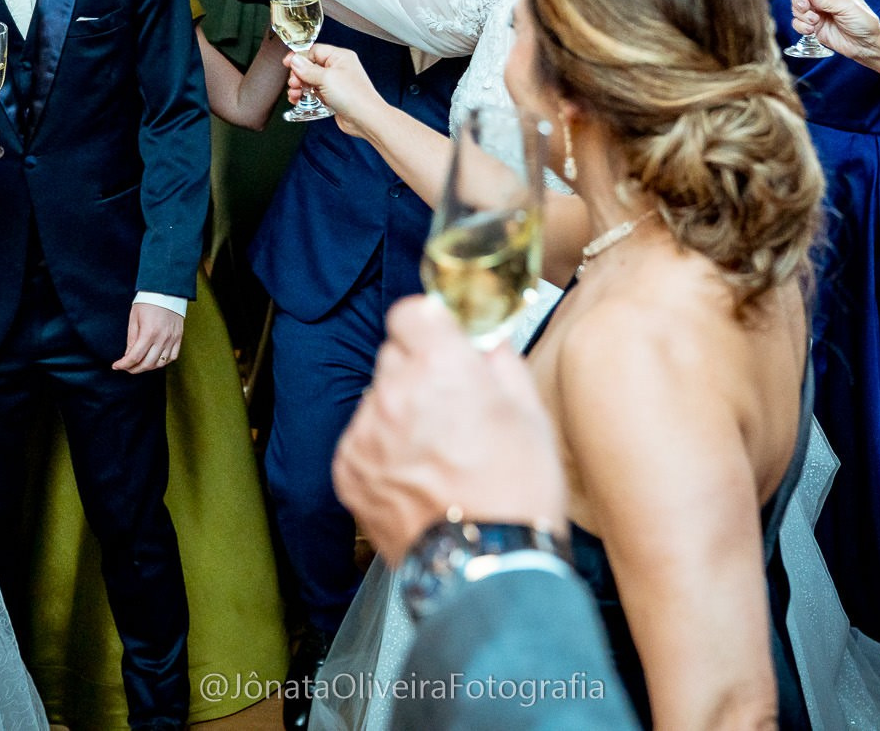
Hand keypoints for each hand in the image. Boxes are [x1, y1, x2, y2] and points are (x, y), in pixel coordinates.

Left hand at [113, 301, 185, 373]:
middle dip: (134, 369)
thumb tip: (128, 356)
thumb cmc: (148, 302)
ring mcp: (172, 339)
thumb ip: (131, 339)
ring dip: (147, 367)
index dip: (124, 365)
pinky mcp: (179, 338)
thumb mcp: (134, 319)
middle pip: (147, 364)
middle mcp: (162, 338)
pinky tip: (154, 359)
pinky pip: (172, 357)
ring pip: (160, 363)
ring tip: (139, 364)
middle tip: (126, 367)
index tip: (116, 366)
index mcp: (149, 332)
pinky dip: (162, 362)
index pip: (134, 357)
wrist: (166, 290)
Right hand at [285, 45, 382, 138]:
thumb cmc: (354, 96)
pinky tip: (298, 99)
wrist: (365, 119)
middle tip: (294, 83)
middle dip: (298, 75)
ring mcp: (335, 83)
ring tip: (294, 93)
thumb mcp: (327, 78)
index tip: (288, 64)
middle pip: (310, 66)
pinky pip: (314, 93)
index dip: (300, 57)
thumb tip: (295, 60)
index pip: (314, 51)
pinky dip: (304, 95)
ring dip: (299, 86)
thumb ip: (308, 69)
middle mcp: (338, 69)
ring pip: (310, 81)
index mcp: (340, 57)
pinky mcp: (332, 97)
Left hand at [333, 296, 568, 563]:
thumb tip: (485, 345)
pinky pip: (363, 441)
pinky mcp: (348, 471)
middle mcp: (393, 392)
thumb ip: (500, 363)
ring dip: (401, 414)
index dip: (431, 325)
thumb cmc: (515, 492)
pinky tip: (419, 478)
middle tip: (452, 407)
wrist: (485, 568)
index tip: (444, 340)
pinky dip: (384, 452)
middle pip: (395, 356)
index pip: (412, 312)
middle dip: (420, 372)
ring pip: (378, 400)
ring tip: (439, 455)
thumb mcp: (531, 413)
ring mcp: (365, 434)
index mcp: (440, 366)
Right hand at [787, 0, 879, 58]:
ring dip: (802, 15)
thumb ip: (826, 0)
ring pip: (796, 7)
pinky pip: (797, 22)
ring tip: (815, 22)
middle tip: (805, 8)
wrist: (865, 44)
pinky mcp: (813, 24)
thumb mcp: (847, 7)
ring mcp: (817, 10)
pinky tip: (811, 30)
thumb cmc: (863, 22)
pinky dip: (801, 26)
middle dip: (798, 0)